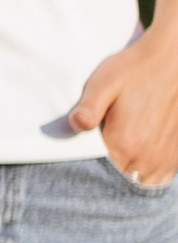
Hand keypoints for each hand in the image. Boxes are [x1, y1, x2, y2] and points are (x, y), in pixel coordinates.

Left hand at [70, 33, 177, 188]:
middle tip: (98, 158)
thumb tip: (75, 126)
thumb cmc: (133, 70)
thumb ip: (88, 108)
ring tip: (119, 155)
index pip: (99, 177)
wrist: (172, 60)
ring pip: (141, 182)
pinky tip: (136, 156)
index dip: (88, 174)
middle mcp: (148, 157)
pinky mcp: (176, 154)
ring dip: (128, 175)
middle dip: (107, 177)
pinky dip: (146, 173)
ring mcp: (165, 158)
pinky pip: (158, 177)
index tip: (80, 165)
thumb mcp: (102, 84)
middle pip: (119, 182)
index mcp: (125, 145)